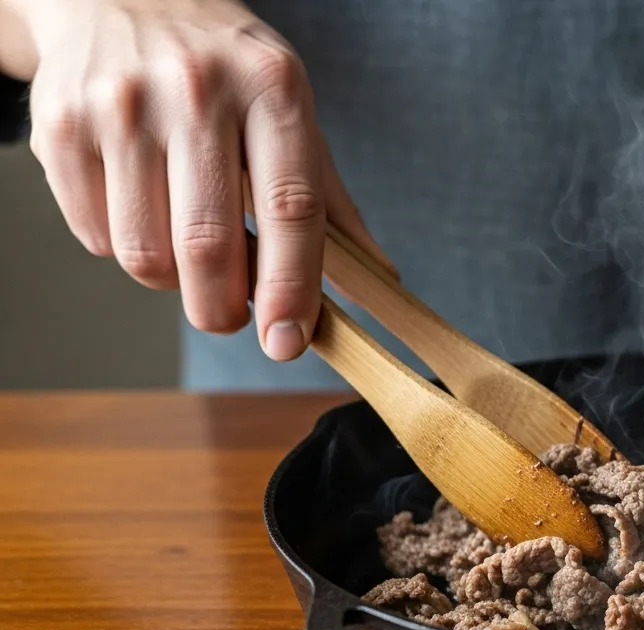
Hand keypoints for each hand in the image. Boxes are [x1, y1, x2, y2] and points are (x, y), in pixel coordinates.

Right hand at [6, 0, 392, 360]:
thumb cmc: (222, 71)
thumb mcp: (290, 111)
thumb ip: (330, 202)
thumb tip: (380, 280)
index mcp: (271, 88)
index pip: (290, 209)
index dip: (291, 288)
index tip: (288, 341)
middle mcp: (194, 89)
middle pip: (208, 245)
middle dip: (224, 309)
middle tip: (232, 315)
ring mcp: (120, 105)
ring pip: (145, 254)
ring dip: (171, 279)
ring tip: (184, 245)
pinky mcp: (60, 125)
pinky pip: (96, 236)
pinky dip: (122, 246)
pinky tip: (138, 206)